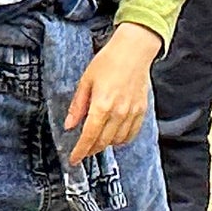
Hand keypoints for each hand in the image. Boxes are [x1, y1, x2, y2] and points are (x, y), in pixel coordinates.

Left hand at [62, 23, 159, 164]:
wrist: (133, 51)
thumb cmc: (108, 62)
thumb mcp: (85, 81)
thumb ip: (77, 106)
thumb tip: (69, 125)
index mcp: (102, 105)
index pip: (89, 137)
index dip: (80, 151)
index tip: (74, 159)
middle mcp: (118, 112)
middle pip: (102, 142)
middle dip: (90, 149)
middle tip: (83, 150)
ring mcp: (132, 113)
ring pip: (117, 141)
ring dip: (105, 145)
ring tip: (97, 141)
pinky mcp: (141, 111)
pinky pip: (131, 134)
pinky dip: (121, 140)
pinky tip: (114, 137)